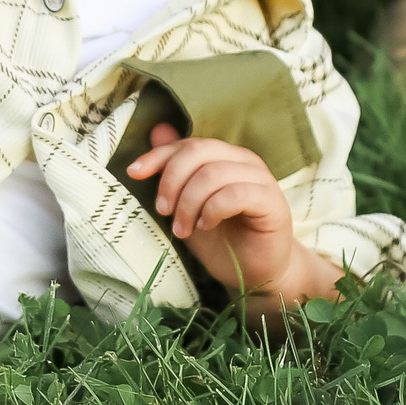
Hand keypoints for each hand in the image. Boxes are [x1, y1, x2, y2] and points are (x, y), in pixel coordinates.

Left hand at [124, 125, 339, 315]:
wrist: (254, 274)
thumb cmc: (221, 240)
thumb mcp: (186, 205)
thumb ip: (174, 172)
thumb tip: (157, 130)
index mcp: (225, 157)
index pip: (187, 144)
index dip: (158, 156)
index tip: (134, 173)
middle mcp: (244, 161)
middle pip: (199, 151)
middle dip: (172, 180)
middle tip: (163, 211)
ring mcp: (261, 179)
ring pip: (213, 174)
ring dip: (189, 203)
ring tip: (182, 229)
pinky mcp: (271, 202)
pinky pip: (235, 194)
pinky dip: (212, 210)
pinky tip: (205, 225)